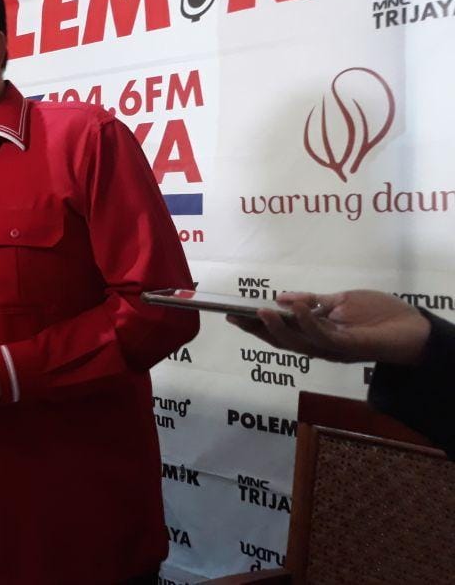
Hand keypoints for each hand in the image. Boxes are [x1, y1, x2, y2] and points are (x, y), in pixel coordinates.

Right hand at [227, 290, 430, 365]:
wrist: (415, 328)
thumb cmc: (380, 315)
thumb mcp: (340, 302)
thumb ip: (313, 302)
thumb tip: (282, 297)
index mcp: (316, 335)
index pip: (281, 333)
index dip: (255, 326)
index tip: (231, 314)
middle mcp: (321, 346)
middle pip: (282, 342)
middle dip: (256, 330)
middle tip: (233, 317)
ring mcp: (333, 348)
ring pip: (297, 342)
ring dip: (276, 327)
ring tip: (259, 310)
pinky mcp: (348, 346)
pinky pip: (322, 335)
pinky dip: (306, 320)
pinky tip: (295, 306)